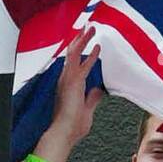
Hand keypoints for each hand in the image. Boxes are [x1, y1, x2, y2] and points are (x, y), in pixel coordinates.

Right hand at [39, 27, 102, 156]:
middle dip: (79, 41)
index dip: (81, 53)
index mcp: (69, 86)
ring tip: (90, 28)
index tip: (87, 44)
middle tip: (86, 29)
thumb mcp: (87, 110)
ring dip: (82, 40)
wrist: (64, 133)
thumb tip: (98, 90)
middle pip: (72, 55)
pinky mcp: (72, 80)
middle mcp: (66, 80)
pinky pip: (79, 59)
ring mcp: (68, 78)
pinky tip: (96, 43)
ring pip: (74, 53)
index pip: (75, 65)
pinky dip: (87, 50)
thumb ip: (92, 99)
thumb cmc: (73, 127)